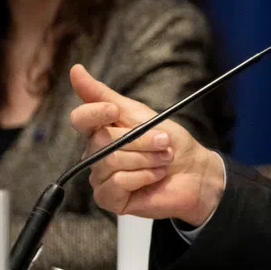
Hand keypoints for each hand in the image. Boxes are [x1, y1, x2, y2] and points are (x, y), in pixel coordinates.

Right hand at [68, 64, 225, 226]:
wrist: (195, 171)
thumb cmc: (171, 142)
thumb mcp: (140, 113)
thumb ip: (105, 95)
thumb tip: (75, 71)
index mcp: (101, 131)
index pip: (80, 119)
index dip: (95, 113)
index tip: (114, 110)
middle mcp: (96, 155)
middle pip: (102, 140)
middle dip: (142, 140)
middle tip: (163, 143)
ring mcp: (101, 177)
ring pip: (111, 161)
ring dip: (147, 159)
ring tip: (162, 160)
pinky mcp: (109, 199)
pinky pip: (117, 183)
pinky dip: (143, 176)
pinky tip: (154, 177)